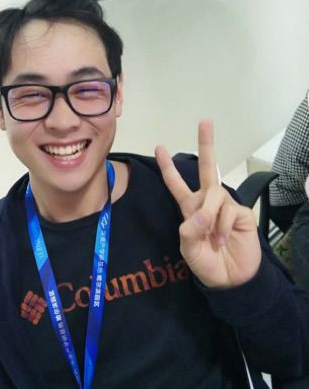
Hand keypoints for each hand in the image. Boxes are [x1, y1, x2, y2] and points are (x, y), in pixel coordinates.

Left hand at [155, 120, 260, 287]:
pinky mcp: (240, 212)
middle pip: (207, 168)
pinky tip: (223, 239)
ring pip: (214, 193)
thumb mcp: (189, 249)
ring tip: (213, 238)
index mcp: (190, 207)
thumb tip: (201, 212)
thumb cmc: (206, 263)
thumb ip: (189, 230)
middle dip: (206, 144)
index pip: (176, 184)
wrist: (230, 278)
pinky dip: (222, 226)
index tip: (159, 147)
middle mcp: (207, 202)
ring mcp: (224, 205)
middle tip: (205, 121)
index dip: (168, 167)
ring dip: (210, 215)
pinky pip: (228, 210)